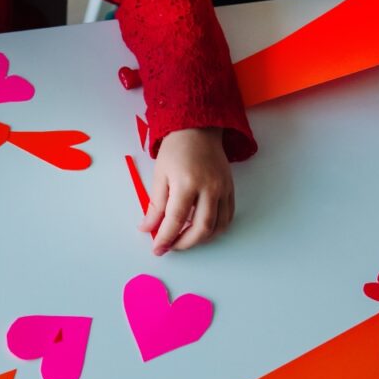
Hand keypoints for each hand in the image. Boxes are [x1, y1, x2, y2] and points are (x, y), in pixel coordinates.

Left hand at [141, 127, 233, 255]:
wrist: (198, 130)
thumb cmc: (176, 150)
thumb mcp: (159, 175)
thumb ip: (155, 205)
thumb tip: (148, 228)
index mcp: (186, 183)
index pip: (175, 220)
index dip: (166, 238)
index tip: (158, 249)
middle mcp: (209, 188)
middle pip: (201, 228)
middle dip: (185, 243)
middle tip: (171, 247)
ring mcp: (223, 189)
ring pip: (218, 226)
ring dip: (201, 240)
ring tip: (185, 240)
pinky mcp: (230, 189)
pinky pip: (228, 217)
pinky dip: (216, 229)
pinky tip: (202, 231)